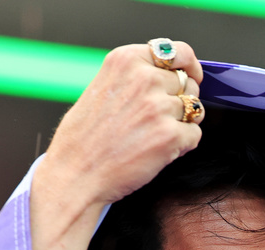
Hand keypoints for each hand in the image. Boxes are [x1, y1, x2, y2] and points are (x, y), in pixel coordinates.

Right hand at [31, 41, 205, 249]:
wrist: (70, 185)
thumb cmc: (81, 151)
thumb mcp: (102, 101)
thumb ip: (133, 84)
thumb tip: (174, 74)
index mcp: (121, 59)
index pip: (173, 48)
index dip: (184, 68)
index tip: (185, 82)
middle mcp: (143, 77)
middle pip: (189, 84)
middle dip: (183, 105)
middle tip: (156, 132)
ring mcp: (159, 106)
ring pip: (195, 114)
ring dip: (181, 132)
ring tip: (146, 151)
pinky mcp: (171, 135)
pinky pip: (195, 140)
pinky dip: (180, 153)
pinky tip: (150, 163)